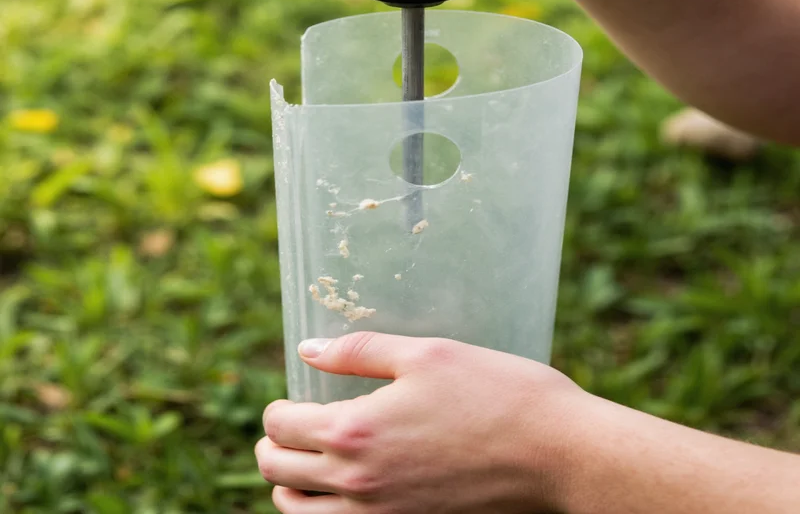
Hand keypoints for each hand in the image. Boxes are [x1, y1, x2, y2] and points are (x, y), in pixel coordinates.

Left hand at [255, 332, 592, 513]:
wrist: (557, 454)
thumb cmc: (497, 393)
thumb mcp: (426, 354)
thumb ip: (358, 350)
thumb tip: (308, 349)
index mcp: (355, 430)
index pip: (280, 426)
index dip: (275, 409)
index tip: (289, 400)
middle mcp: (358, 484)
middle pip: (276, 473)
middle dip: (273, 446)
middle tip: (289, 428)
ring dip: (289, 488)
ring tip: (305, 464)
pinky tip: (341, 494)